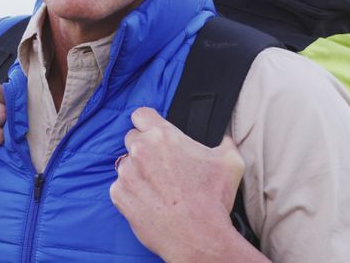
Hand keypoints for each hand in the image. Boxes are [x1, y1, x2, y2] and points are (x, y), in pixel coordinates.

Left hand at [110, 107, 245, 261]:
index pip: (142, 114)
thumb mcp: (231, 162)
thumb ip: (225, 143)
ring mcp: (127, 173)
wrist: (198, 236)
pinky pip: (120, 187)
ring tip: (158, 189)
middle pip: (132, 138)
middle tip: (161, 165)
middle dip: (144, 148)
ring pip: (126, 164)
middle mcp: (141, 150)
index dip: (148, 122)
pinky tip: (150, 202)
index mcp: (163, 136)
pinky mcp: (119, 195)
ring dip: (137, 172)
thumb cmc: (213, 199)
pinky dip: (131, 193)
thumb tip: (224, 140)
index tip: (153, 132)